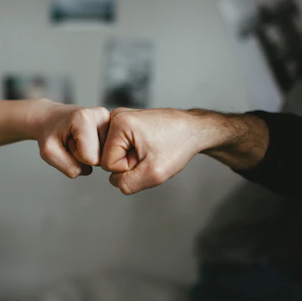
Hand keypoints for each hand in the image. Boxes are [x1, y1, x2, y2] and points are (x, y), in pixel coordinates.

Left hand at [32, 99, 109, 177]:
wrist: (50, 117)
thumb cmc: (49, 132)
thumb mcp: (49, 153)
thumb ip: (69, 167)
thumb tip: (89, 170)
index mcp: (85, 118)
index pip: (91, 158)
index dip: (76, 157)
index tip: (68, 142)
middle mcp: (102, 115)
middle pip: (100, 157)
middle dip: (83, 155)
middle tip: (72, 140)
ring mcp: (110, 119)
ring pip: (105, 155)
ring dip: (89, 152)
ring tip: (77, 139)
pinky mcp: (113, 125)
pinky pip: (107, 150)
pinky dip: (95, 149)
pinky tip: (86, 138)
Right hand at [101, 108, 215, 193]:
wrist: (193, 129)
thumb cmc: (178, 144)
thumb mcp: (154, 173)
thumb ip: (127, 184)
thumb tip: (114, 181)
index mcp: (119, 123)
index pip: (107, 164)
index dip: (129, 167)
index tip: (147, 156)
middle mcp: (115, 116)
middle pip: (108, 157)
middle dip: (129, 162)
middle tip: (149, 153)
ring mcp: (120, 118)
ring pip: (114, 153)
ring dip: (131, 157)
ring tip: (149, 148)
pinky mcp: (125, 122)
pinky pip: (120, 147)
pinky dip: (133, 151)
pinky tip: (147, 145)